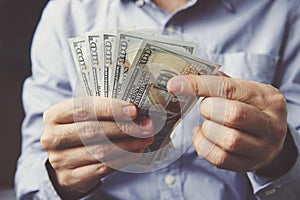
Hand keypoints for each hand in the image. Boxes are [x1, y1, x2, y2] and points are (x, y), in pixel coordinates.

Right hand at [41, 97, 153, 194]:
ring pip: (100, 151)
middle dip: (124, 128)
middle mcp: (53, 137)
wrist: (65, 159)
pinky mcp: (70, 177)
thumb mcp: (83, 116)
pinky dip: (122, 160)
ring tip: (145, 139)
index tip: (133, 110)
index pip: (83, 108)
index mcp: (55, 115)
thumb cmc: (79, 130)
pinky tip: (135, 152)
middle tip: (146, 126)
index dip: (110, 109)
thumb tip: (136, 112)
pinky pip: (102, 168)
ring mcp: (59, 160)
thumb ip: (102, 111)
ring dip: (128, 145)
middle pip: (93, 131)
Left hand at [167, 74, 287, 171]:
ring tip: (208, 123)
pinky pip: (220, 158)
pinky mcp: (248, 164)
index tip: (174, 85)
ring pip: (228, 140)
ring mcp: (262, 148)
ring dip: (208, 130)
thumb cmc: (252, 109)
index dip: (198, 85)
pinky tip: (203, 136)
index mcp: (268, 98)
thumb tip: (186, 77)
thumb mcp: (246, 91)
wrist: (271, 139)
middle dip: (209, 109)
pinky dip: (203, 146)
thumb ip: (221, 83)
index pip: (229, 88)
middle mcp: (271, 124)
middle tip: (206, 108)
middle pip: (233, 115)